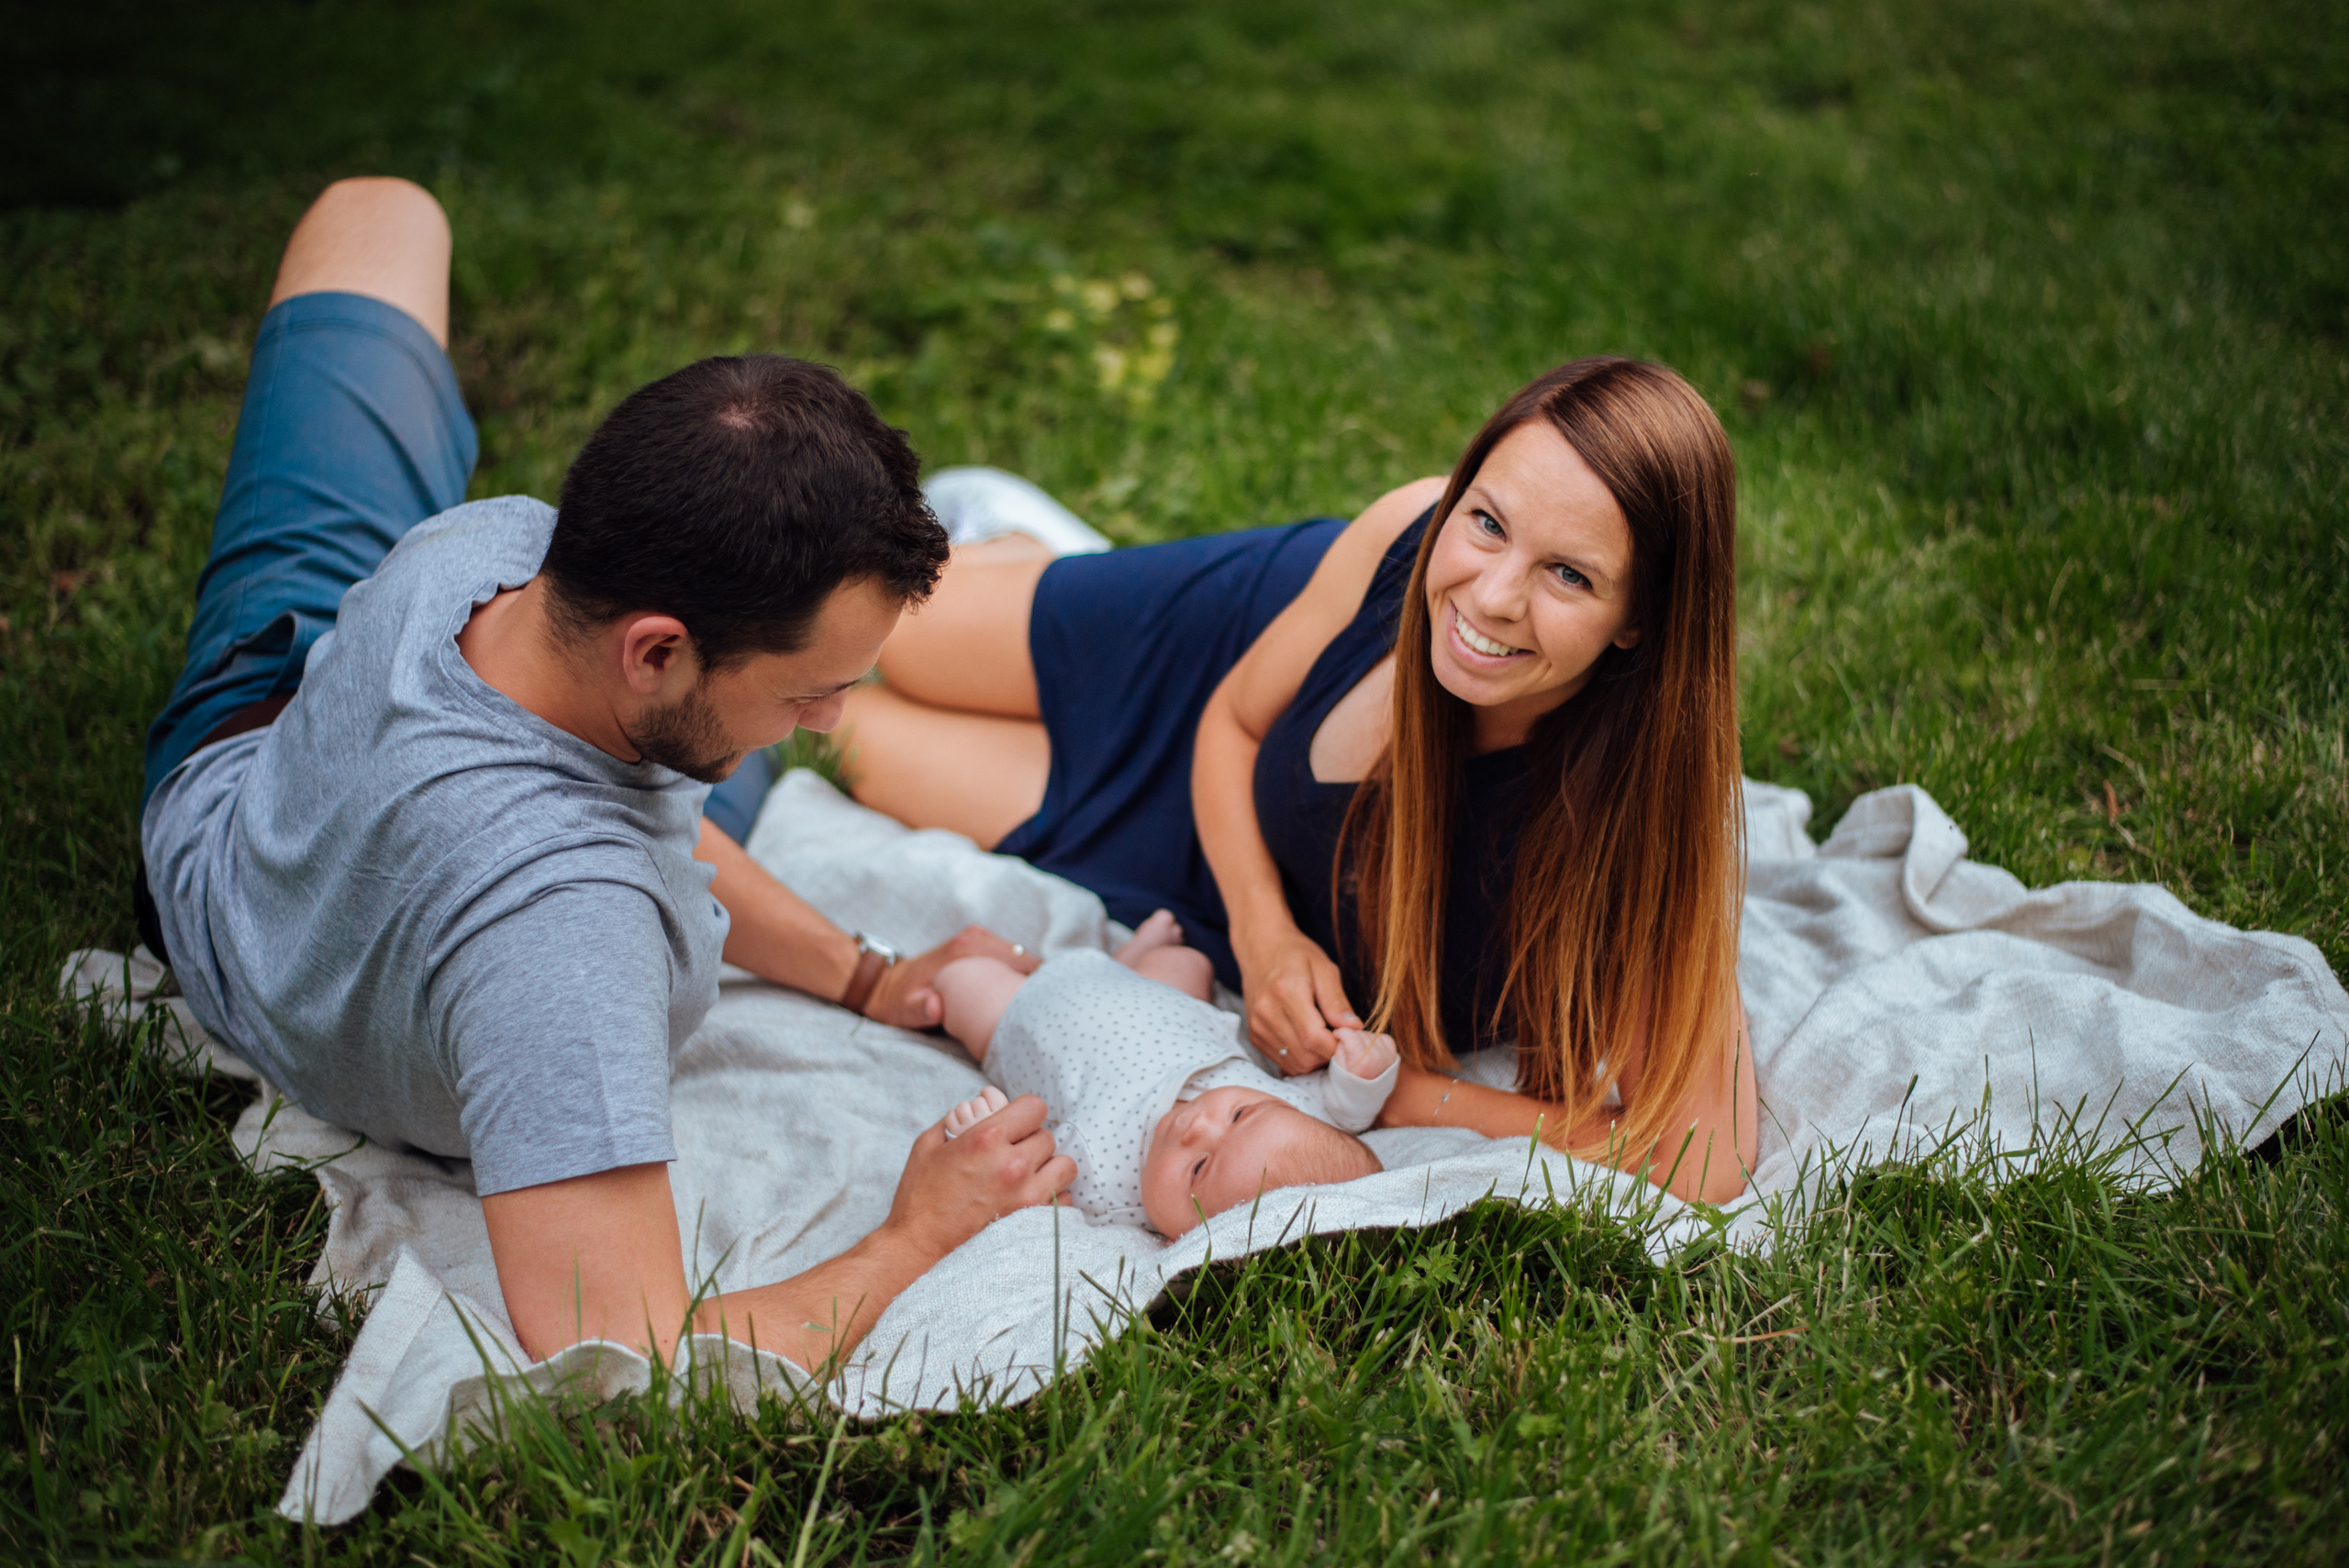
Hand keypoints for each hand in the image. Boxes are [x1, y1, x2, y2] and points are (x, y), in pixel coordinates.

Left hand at [863, 925, 1042, 1029]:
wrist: (886, 984)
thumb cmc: (899, 1000)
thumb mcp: (907, 1010)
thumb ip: (923, 1010)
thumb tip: (937, 1006)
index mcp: (965, 949)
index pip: (1017, 960)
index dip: (1036, 982)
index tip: (1046, 1005)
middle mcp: (975, 938)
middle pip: (1024, 958)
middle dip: (1038, 982)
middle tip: (1048, 1011)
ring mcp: (977, 939)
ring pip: (1019, 957)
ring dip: (1031, 978)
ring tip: (1040, 1006)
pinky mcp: (978, 945)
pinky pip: (1009, 958)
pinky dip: (1020, 974)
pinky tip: (1022, 996)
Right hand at [882, 1092, 1075, 1257]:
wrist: (919, 1246)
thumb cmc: (920, 1196)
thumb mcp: (929, 1144)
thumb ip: (956, 1119)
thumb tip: (978, 1105)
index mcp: (987, 1138)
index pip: (1035, 1107)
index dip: (1025, 1112)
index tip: (1015, 1123)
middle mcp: (1013, 1164)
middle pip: (1047, 1136)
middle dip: (1030, 1140)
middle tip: (1011, 1153)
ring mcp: (1026, 1195)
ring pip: (1064, 1165)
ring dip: (1048, 1166)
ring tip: (1027, 1174)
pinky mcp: (1033, 1221)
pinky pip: (1064, 1199)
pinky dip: (1052, 1196)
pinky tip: (1029, 1197)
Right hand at [1235, 922, 1357, 1074]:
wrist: (1260, 948)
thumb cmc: (1295, 954)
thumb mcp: (1324, 968)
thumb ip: (1337, 1000)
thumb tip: (1354, 1028)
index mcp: (1287, 993)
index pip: (1315, 1038)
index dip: (1337, 1046)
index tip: (1349, 1037)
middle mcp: (1267, 1013)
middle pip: (1305, 1056)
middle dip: (1328, 1055)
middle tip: (1340, 1038)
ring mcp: (1258, 1027)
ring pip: (1294, 1064)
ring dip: (1315, 1059)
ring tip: (1324, 1038)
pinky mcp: (1254, 1035)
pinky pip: (1282, 1061)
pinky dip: (1300, 1057)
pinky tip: (1308, 1040)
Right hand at [1333, 1026, 1397, 1079]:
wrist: (1366, 1097)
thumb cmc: (1348, 1082)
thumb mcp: (1337, 1065)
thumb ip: (1340, 1045)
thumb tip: (1345, 1029)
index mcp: (1363, 1061)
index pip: (1349, 1033)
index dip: (1340, 1033)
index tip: (1337, 1036)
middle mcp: (1378, 1057)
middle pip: (1359, 1033)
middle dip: (1352, 1038)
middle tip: (1350, 1052)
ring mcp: (1388, 1054)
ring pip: (1370, 1033)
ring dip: (1363, 1040)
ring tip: (1360, 1055)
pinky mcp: (1393, 1052)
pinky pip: (1381, 1036)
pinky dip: (1374, 1041)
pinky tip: (1370, 1052)